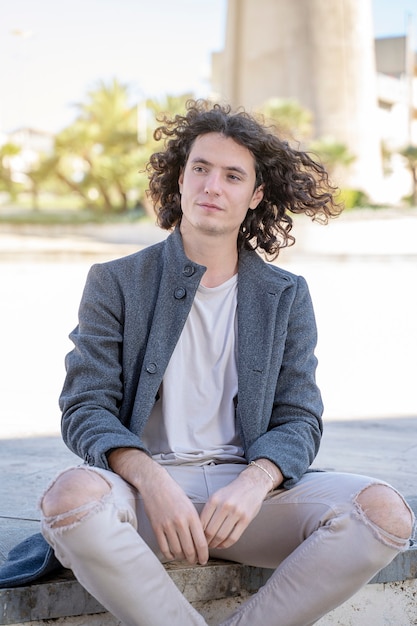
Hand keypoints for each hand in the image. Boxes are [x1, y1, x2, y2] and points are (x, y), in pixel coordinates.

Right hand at [108, 448, 208, 564]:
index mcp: (191, 516)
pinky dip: (170, 555)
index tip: (204, 560)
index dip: (204, 555)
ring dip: (182, 557)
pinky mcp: (156, 528)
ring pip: (177, 551)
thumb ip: (195, 522)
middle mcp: (180, 522)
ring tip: (184, 557)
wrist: (155, 484)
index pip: (201, 542)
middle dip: (194, 559)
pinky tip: (173, 554)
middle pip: (190, 550)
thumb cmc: (174, 494)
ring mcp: (167, 526)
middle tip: (195, 561)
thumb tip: (200, 541)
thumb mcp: (189, 505)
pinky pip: (164, 548)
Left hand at [199, 466, 272, 549]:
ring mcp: (236, 512)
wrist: (251, 484)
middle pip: (210, 531)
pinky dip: (226, 544)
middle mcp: (225, 505)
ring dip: (215, 544)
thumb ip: (209, 510)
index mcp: (215, 499)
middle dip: (206, 541)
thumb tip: (199, 529)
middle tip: (204, 545)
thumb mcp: (217, 496)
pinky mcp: (246, 519)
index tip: (197, 538)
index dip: (198, 533)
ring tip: (212, 545)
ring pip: (221, 536)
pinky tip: (222, 545)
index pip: (202, 522)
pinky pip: (233, 537)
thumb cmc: (231, 492)